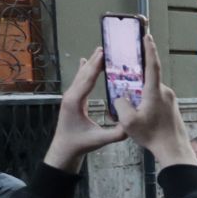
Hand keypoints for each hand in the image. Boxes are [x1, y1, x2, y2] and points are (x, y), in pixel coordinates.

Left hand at [44, 50, 127, 171]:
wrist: (64, 149)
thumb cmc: (80, 144)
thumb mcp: (100, 140)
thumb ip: (116, 133)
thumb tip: (132, 125)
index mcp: (75, 102)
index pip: (87, 80)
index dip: (96, 66)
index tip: (104, 54)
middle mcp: (71, 96)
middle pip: (84, 73)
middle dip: (94, 60)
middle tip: (105, 48)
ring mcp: (70, 96)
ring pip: (81, 75)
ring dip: (91, 63)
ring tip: (100, 51)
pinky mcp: (72, 99)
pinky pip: (79, 80)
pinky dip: (84, 70)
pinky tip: (85, 61)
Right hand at [112, 34, 195, 168]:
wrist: (173, 149)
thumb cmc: (152, 136)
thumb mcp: (127, 121)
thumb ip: (120, 103)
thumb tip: (121, 96)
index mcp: (154, 91)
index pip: (152, 64)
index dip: (149, 49)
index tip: (147, 36)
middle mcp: (164, 92)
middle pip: (147, 78)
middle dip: (134, 77)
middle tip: (123, 75)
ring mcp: (169, 99)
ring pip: (150, 90)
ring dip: (139, 93)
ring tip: (128, 104)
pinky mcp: (171, 107)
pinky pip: (155, 98)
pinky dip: (145, 101)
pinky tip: (138, 113)